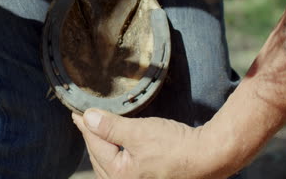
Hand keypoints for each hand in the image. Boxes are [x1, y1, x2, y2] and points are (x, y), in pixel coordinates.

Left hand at [72, 109, 237, 178]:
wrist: (208, 156)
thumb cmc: (175, 146)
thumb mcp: (138, 132)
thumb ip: (109, 126)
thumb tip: (87, 118)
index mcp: (119, 175)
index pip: (95, 145)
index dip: (85, 126)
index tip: (77, 113)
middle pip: (99, 157)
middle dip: (91, 137)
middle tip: (83, 120)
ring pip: (109, 163)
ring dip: (102, 146)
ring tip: (95, 131)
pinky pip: (121, 166)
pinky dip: (115, 153)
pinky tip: (115, 145)